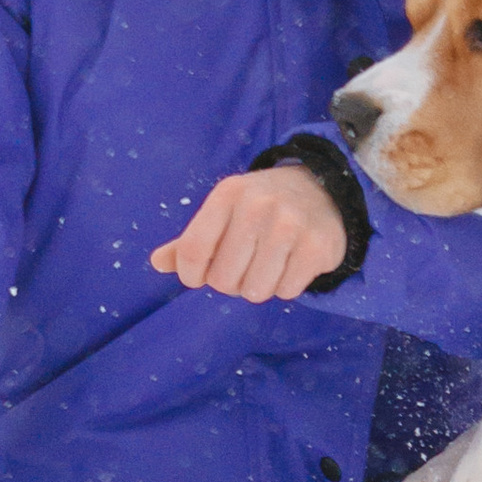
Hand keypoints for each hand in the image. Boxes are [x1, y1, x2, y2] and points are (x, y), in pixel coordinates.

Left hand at [152, 167, 348, 301]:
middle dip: (230, 282)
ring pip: (255, 291)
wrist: (324, 189)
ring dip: (259, 287)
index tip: (199, 276)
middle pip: (222, 279)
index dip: (190, 275)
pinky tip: (291, 263)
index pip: (191, 250)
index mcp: (228, 194)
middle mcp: (258, 206)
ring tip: (269, 264)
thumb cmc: (262, 207)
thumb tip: (157, 263)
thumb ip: (190, 239)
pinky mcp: (317, 246)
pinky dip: (286, 285)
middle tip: (244, 265)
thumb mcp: (224, 211)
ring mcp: (290, 225)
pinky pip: (286, 291)